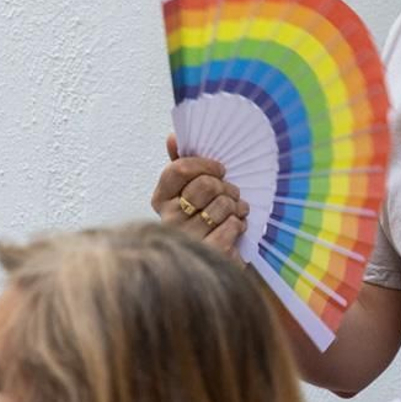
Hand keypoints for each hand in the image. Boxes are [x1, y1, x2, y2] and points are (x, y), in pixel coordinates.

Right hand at [151, 133, 250, 256]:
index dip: (205, 164)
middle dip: (226, 187)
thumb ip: (182, 165)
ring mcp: (186, 238)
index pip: (179, 169)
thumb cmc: (204, 220)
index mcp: (161, 200)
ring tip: (234, 212)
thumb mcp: (190, 192)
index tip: (220, 169)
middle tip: (231, 194)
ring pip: (222, 205)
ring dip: (236, 206)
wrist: (213, 264)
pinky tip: (235, 227)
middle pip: (206, 185)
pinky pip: (230, 226)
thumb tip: (173, 137)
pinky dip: (239, 224)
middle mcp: (169, 219)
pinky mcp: (207, 254)